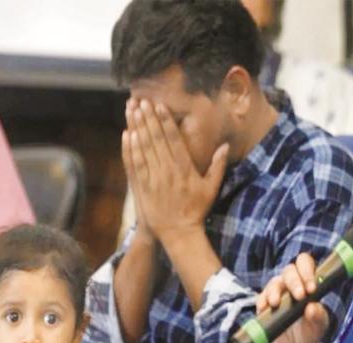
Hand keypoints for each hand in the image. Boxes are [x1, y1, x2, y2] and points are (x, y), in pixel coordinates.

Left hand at [123, 98, 228, 244]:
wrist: (179, 233)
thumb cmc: (197, 210)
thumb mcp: (211, 188)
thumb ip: (218, 166)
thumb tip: (226, 146)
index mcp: (184, 169)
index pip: (172, 139)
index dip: (164, 120)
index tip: (158, 105)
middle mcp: (167, 171)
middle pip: (155, 139)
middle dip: (147, 118)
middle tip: (141, 100)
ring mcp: (153, 179)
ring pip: (142, 148)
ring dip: (137, 128)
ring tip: (132, 111)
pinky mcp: (142, 188)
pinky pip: (134, 165)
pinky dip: (129, 149)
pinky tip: (127, 135)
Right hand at [256, 253, 329, 342]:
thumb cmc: (309, 330)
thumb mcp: (318, 326)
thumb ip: (318, 316)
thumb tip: (312, 308)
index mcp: (307, 282)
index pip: (305, 264)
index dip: (307, 271)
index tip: (311, 288)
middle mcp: (292, 283)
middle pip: (290, 270)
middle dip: (294, 282)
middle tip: (300, 296)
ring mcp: (277, 292)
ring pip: (274, 282)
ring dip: (275, 291)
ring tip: (276, 303)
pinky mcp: (265, 304)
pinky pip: (261, 297)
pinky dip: (262, 301)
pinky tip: (264, 308)